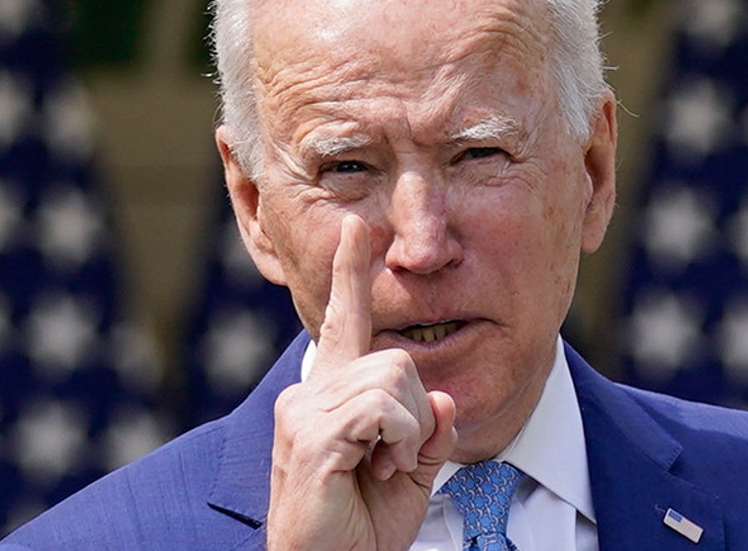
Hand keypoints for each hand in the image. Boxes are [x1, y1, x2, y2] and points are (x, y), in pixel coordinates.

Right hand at [267, 215, 457, 550]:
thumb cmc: (362, 527)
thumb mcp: (413, 473)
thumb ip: (429, 431)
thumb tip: (443, 399)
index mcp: (332, 396)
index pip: (343, 322)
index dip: (351, 274)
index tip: (357, 228)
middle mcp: (310, 393)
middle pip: (397, 359)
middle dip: (417, 415)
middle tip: (393, 462)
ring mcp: (304, 410)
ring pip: (395, 378)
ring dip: (409, 434)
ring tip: (381, 469)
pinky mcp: (311, 432)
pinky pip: (384, 408)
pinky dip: (400, 443)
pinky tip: (378, 471)